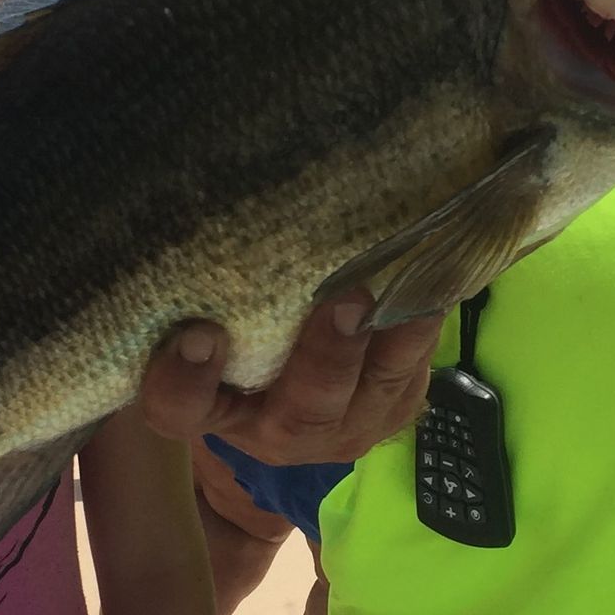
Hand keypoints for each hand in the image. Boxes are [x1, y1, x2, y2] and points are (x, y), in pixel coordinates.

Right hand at [139, 292, 444, 465]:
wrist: (299, 373)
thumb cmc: (236, 329)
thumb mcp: (212, 312)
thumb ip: (203, 279)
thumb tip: (190, 184)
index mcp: (213, 408)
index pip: (180, 410)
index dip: (183, 383)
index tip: (196, 335)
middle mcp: (277, 430)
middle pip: (299, 412)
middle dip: (326, 358)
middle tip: (344, 300)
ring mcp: (345, 426)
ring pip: (372, 396)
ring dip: (392, 342)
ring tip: (408, 292)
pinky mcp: (394, 408)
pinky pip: (413, 373)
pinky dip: (424, 326)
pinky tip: (434, 279)